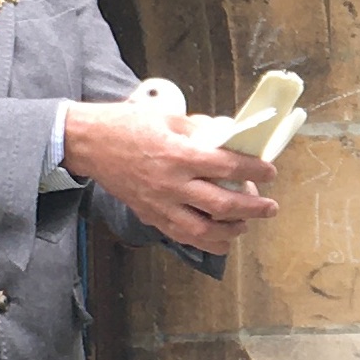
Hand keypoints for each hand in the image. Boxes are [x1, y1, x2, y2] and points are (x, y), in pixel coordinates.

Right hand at [62, 99, 278, 252]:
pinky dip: (205, 242)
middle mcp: (172, 183)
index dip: (254, 170)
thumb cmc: (126, 125)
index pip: (227, 166)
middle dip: (253, 208)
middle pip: (223, 204)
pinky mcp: (150, 215)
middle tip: (270, 207)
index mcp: (179, 154)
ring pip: (204, 229)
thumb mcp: (167, 117)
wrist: (89, 143)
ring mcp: (160, 204)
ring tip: (246, 225)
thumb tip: (227, 136)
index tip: (270, 171)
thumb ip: (199, 129)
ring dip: (232, 230)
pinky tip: (221, 240)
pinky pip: (182, 236)